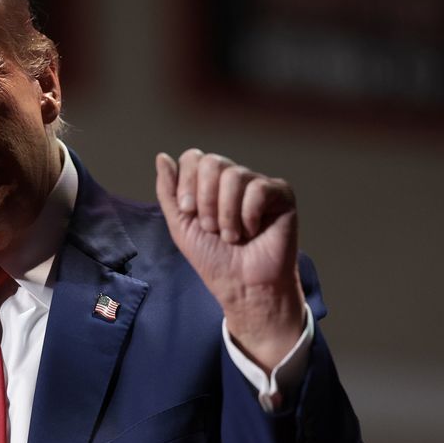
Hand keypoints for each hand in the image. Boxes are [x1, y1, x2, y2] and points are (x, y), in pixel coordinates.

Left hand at [155, 149, 304, 371]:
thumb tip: (161, 157)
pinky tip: (252, 232)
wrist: (241, 285)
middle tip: (211, 228)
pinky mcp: (281, 195)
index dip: (187, 183)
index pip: (194, 157)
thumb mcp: (180, 224)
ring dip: (226, 214)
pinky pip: (259, 189)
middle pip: (212, 162)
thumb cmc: (212, 258)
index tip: (188, 212)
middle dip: (205, 201)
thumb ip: (168, 191)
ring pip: (234, 176)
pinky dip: (249, 216)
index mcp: (209, 183)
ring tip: (232, 236)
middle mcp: (234, 178)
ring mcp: (258, 184)